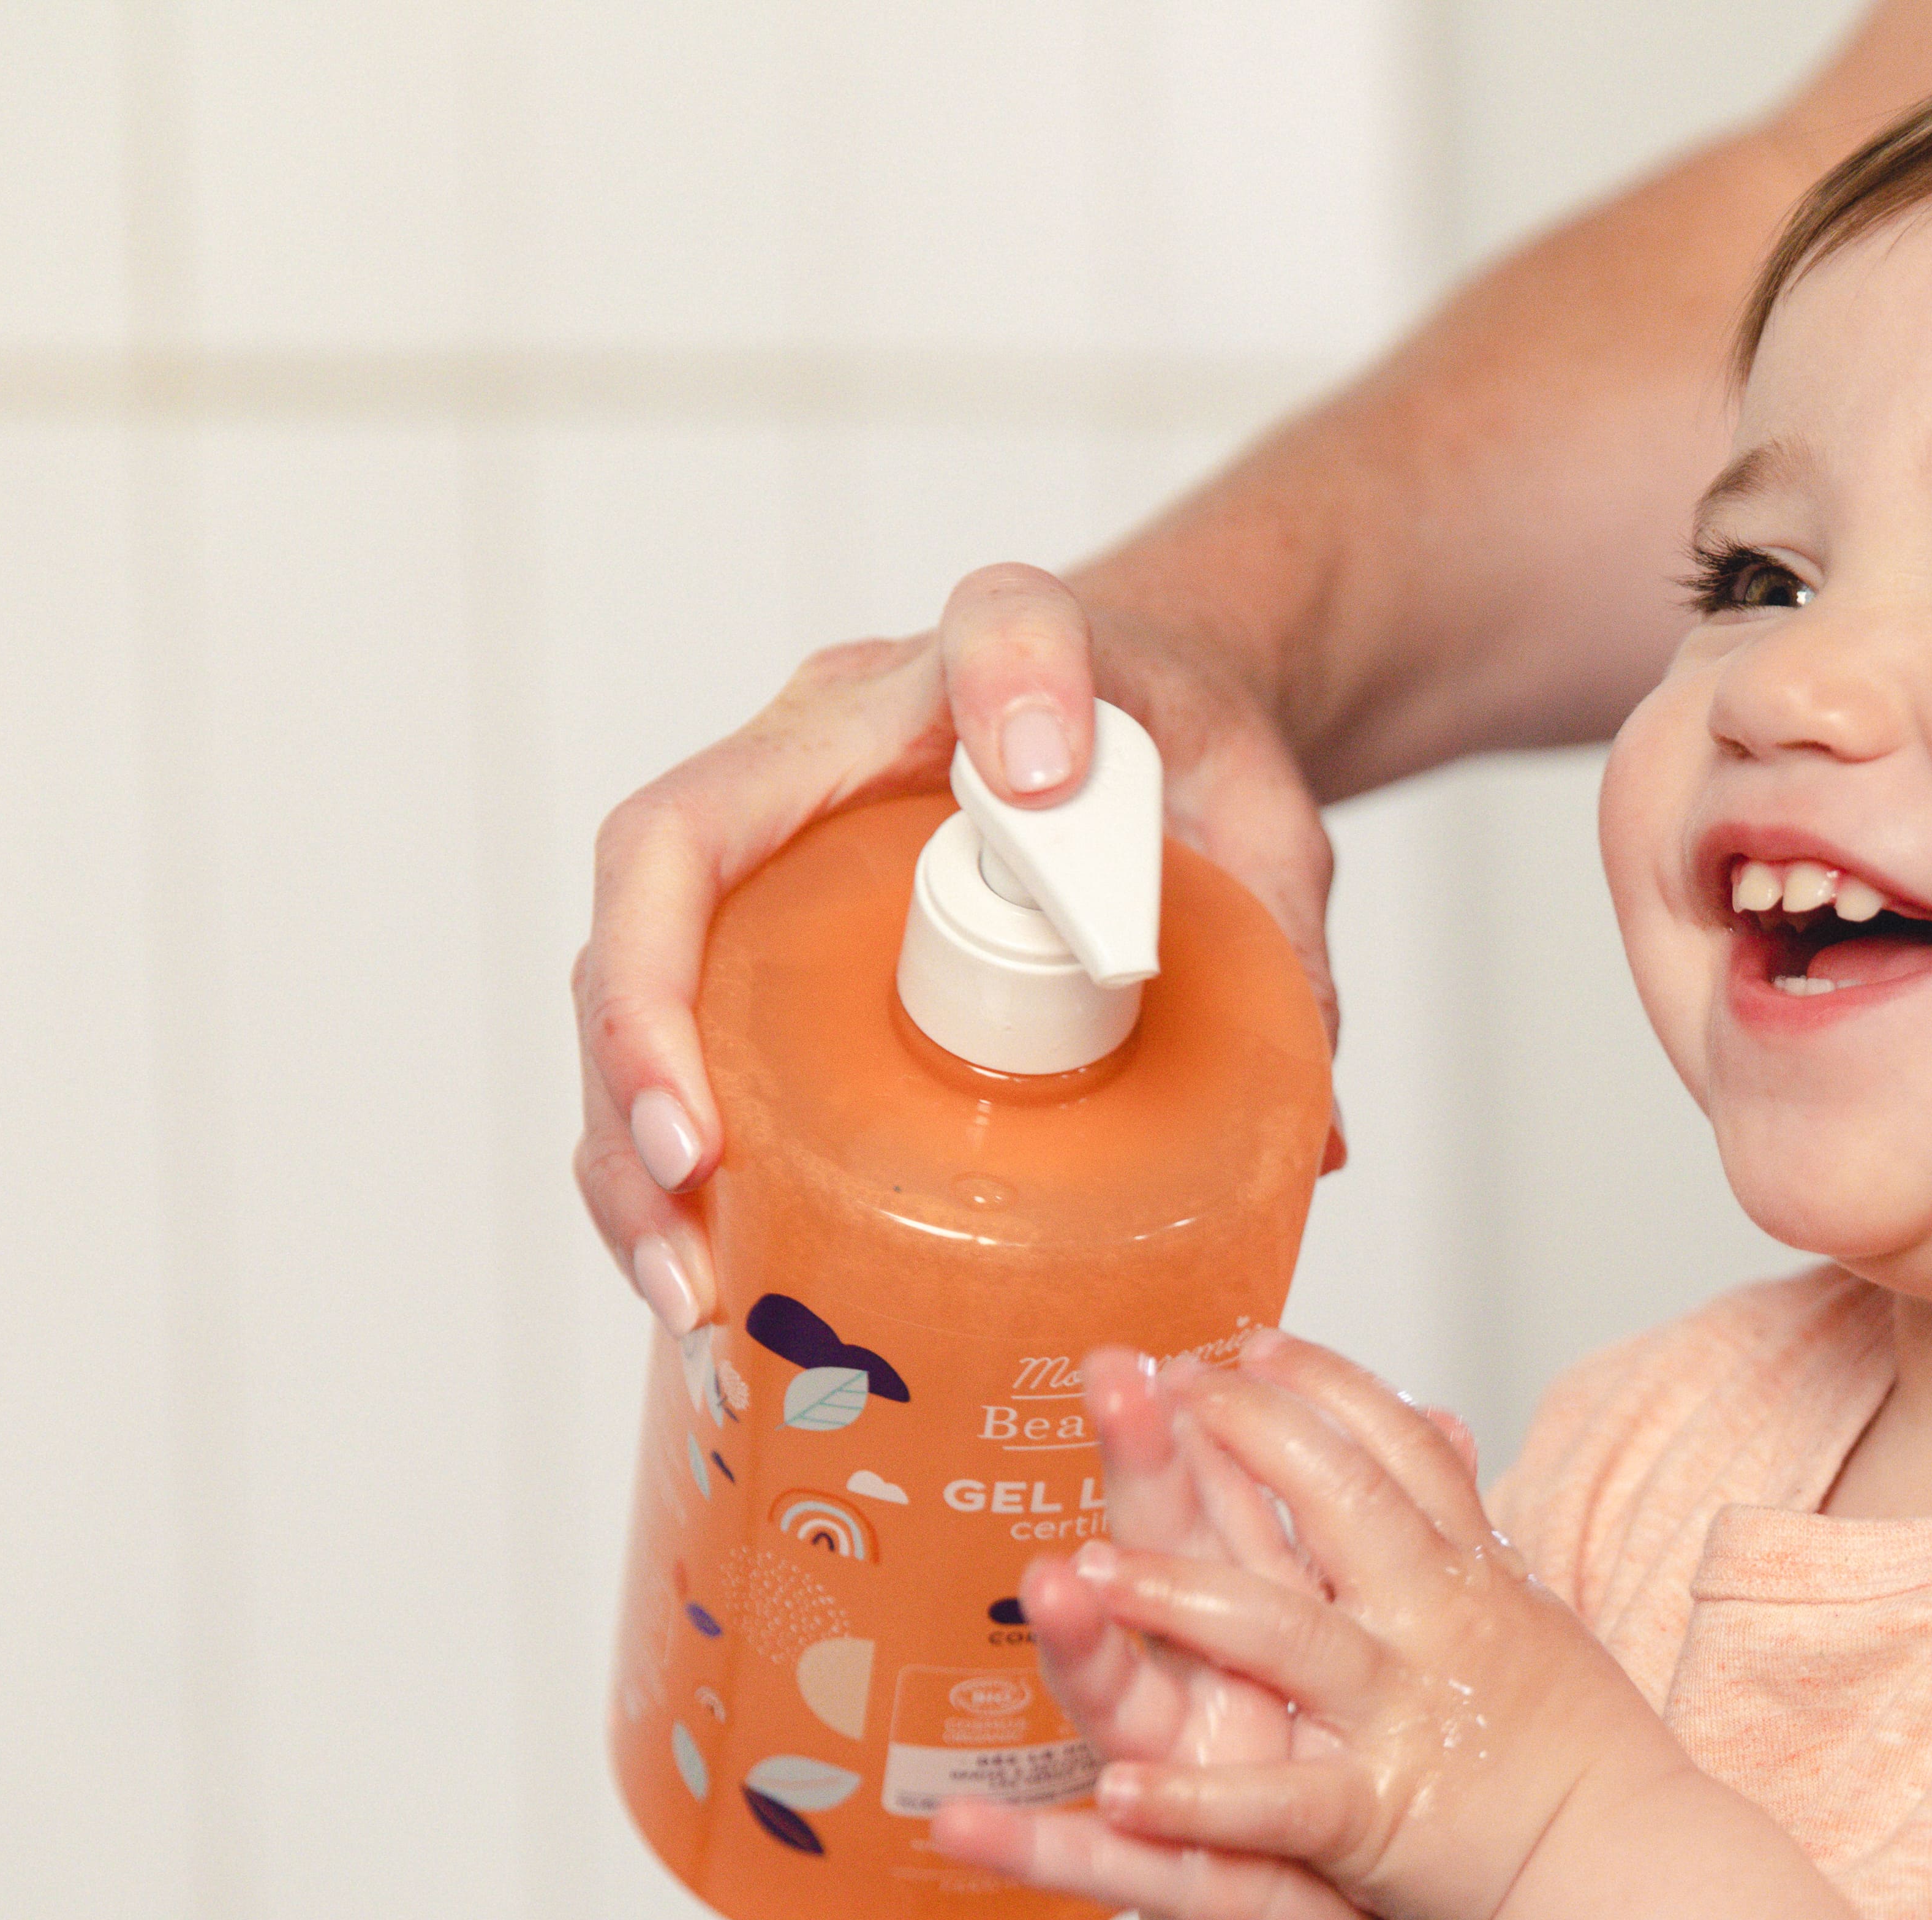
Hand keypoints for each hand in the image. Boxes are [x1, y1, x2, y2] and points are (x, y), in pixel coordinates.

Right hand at [573, 564, 1340, 1331]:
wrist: (1132, 728)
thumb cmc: (1177, 758)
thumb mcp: (1263, 822)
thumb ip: (1291, 946)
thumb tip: (1308, 1139)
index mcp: (995, 665)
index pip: (1005, 626)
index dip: (1011, 685)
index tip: (1033, 775)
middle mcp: (837, 741)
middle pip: (680, 848)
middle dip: (649, 1022)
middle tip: (695, 1169)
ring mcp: (772, 839)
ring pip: (633, 964)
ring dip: (624, 1134)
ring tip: (684, 1281)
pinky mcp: (753, 935)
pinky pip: (669, 1038)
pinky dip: (658, 1165)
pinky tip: (697, 1280)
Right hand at [932, 1350, 1398, 1919]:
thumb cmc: (1340, 1775)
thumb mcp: (1369, 1647)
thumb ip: (1373, 1539)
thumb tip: (1431, 1421)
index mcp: (1256, 1623)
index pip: (1221, 1502)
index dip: (1196, 1425)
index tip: (1163, 1341)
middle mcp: (1201, 1685)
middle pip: (1159, 1564)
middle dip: (1134, 1476)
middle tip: (1108, 1388)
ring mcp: (1182, 1780)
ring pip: (1119, 1698)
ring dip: (1078, 1638)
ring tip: (1044, 1580)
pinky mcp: (1189, 1882)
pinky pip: (1109, 1868)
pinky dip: (1035, 1851)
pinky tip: (960, 1829)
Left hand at [1069, 1334, 1682, 1919]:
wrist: (1629, 1868)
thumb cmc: (1580, 1752)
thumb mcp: (1535, 1614)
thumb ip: (1470, 1527)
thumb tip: (1445, 1431)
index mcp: (1468, 1579)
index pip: (1395, 1451)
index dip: (1322, 1389)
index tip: (1253, 1344)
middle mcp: (1433, 1627)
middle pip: (1336, 1500)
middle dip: (1243, 1437)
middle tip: (1161, 1390)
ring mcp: (1401, 1716)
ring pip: (1279, 1634)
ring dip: (1176, 1598)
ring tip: (1083, 1572)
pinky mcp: (1376, 1816)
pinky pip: (1275, 1803)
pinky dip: (1197, 1802)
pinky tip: (1116, 1794)